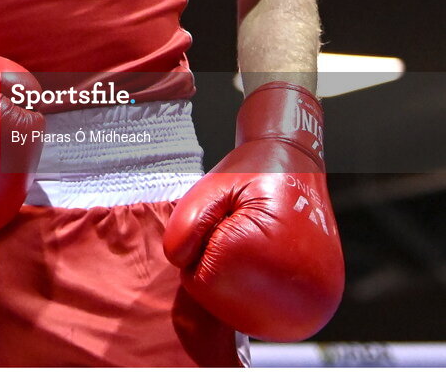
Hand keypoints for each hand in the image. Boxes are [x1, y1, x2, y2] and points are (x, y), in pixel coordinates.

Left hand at [163, 81, 343, 340]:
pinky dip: (255, 293)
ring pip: (237, 310)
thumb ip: (185, 223)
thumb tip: (178, 260)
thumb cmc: (253, 176)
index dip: (204, 246)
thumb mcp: (211, 187)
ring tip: (259, 245)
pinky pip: (258, 315)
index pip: (199, 281)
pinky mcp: (310, 318)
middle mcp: (293, 300)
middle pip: (220, 300)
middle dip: (220, 267)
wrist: (297, 169)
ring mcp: (307, 315)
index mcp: (262, 262)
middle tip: (244, 230)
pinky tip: (269, 264)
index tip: (229, 219)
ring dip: (239, 281)